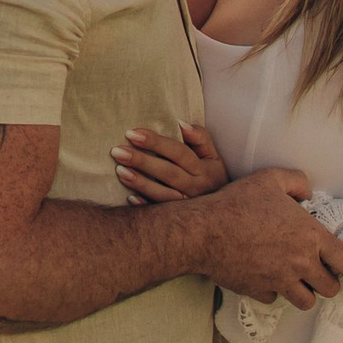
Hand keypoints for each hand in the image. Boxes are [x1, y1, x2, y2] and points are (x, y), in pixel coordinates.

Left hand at [111, 121, 230, 203]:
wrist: (225, 210)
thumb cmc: (212, 175)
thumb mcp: (212, 155)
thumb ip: (200, 137)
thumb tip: (180, 123)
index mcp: (204, 169)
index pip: (178, 152)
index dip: (156, 142)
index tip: (132, 133)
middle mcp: (196, 187)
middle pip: (167, 172)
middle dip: (142, 161)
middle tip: (117, 151)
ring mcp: (187, 205)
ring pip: (162, 194)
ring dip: (140, 183)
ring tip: (119, 171)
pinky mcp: (178, 219)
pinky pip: (160, 214)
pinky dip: (146, 206)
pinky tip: (129, 198)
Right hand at [209, 168, 342, 312]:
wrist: (204, 232)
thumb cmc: (238, 203)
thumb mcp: (271, 179)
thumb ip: (297, 182)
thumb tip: (307, 192)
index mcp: (310, 237)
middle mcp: (300, 264)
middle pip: (329, 288)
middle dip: (328, 282)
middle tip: (319, 272)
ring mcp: (280, 282)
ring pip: (305, 301)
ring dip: (305, 292)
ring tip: (296, 279)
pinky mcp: (259, 292)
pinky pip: (275, 299)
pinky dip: (274, 291)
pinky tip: (265, 275)